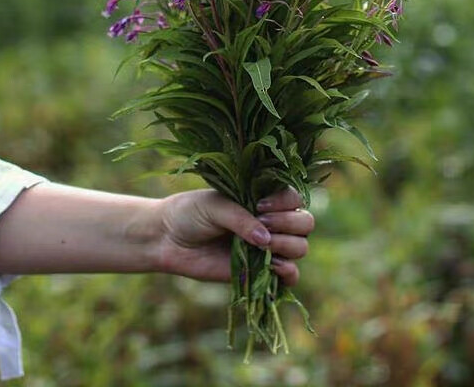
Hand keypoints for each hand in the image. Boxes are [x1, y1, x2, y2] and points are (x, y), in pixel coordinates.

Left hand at [157, 186, 313, 285]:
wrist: (168, 239)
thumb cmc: (191, 213)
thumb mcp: (215, 206)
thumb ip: (241, 219)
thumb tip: (265, 241)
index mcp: (264, 197)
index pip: (294, 198)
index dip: (285, 203)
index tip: (259, 205)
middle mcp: (271, 221)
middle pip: (305, 223)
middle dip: (288, 224)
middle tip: (262, 224)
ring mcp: (268, 247)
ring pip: (301, 247)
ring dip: (287, 245)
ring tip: (262, 245)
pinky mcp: (261, 272)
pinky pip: (290, 276)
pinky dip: (289, 272)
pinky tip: (273, 266)